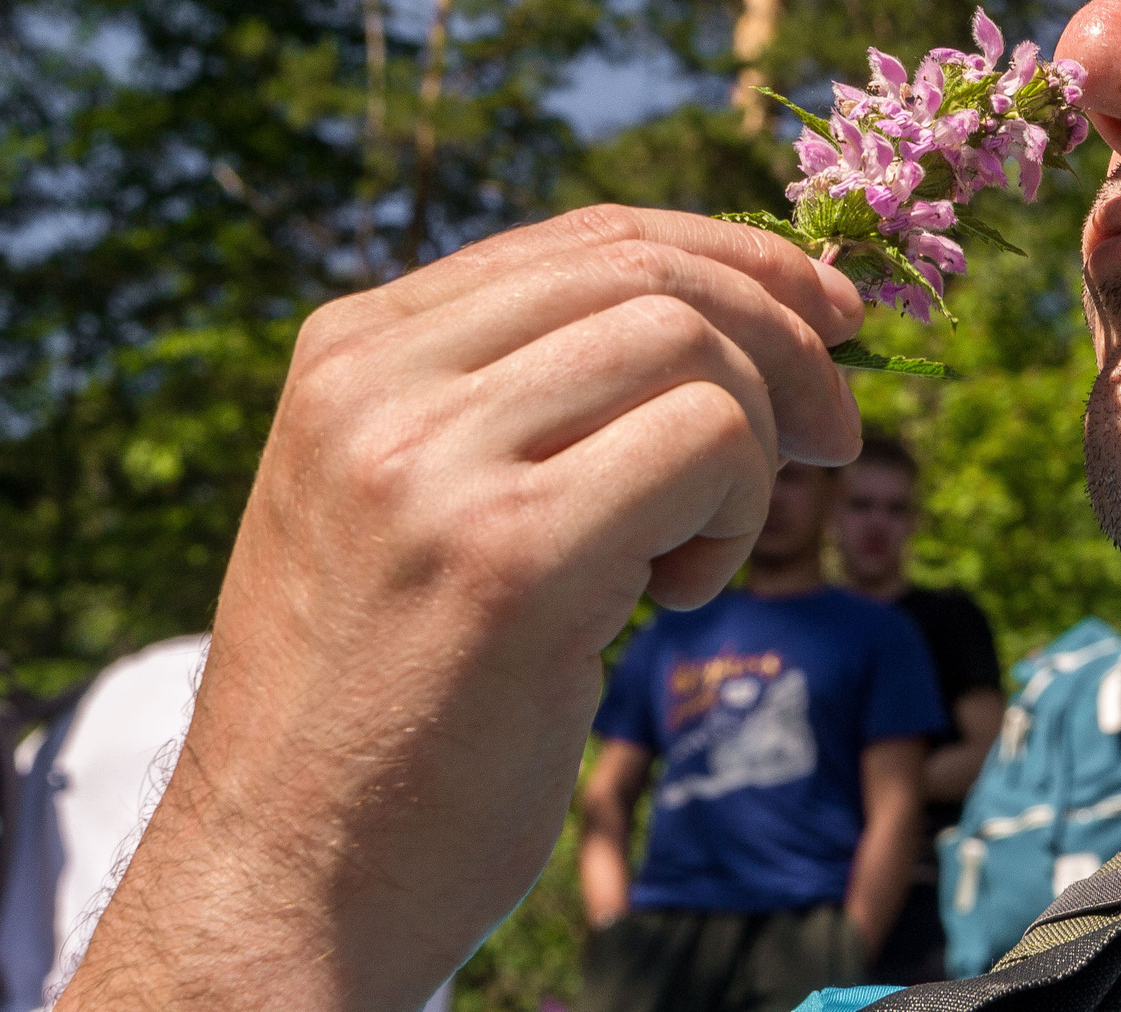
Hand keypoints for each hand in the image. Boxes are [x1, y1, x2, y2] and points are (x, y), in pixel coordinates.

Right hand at [61, 207, 863, 1011]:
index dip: (736, 257)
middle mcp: (375, 383)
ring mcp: (430, 462)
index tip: (829, 313)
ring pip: (689, 344)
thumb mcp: (416, 506)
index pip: (586, 238)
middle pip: (650, 270)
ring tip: (698, 557)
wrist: (284, 883)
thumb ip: (518, 400)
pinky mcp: (505, 556)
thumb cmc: (385, 705)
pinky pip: (706, 444)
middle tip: (837, 432)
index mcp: (348, 352)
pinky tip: (675, 599)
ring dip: (750, 448)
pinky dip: (735, 514)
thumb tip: (732, 313)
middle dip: (784, 334)